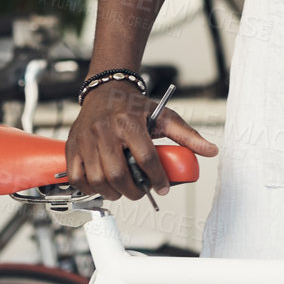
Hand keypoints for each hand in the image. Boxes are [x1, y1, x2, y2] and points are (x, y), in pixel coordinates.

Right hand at [65, 81, 217, 200]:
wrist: (105, 90)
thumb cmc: (134, 106)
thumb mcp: (163, 115)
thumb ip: (187, 135)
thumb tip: (210, 150)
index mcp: (129, 121)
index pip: (145, 157)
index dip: (157, 178)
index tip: (162, 188)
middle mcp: (105, 129)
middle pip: (118, 173)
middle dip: (132, 191)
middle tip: (141, 192)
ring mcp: (86, 139)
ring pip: (97, 179)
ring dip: (112, 192)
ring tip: (123, 190)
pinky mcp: (73, 146)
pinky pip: (77, 177)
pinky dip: (89, 188)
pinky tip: (102, 185)